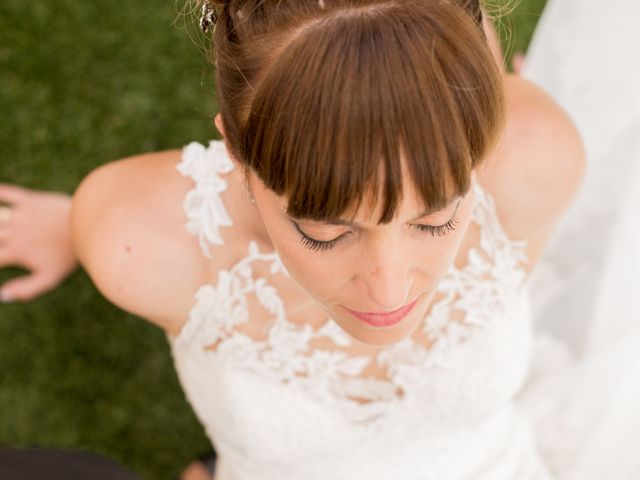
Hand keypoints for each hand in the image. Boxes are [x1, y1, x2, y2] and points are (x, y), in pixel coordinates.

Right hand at [0, 184, 77, 302]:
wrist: (89, 229)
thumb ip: (26, 290)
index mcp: (16, 251)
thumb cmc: (69, 256)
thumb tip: (1, 296)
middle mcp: (14, 231)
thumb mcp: (50, 278)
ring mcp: (21, 214)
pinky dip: (0, 192)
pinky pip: (9, 193)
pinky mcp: (31, 200)